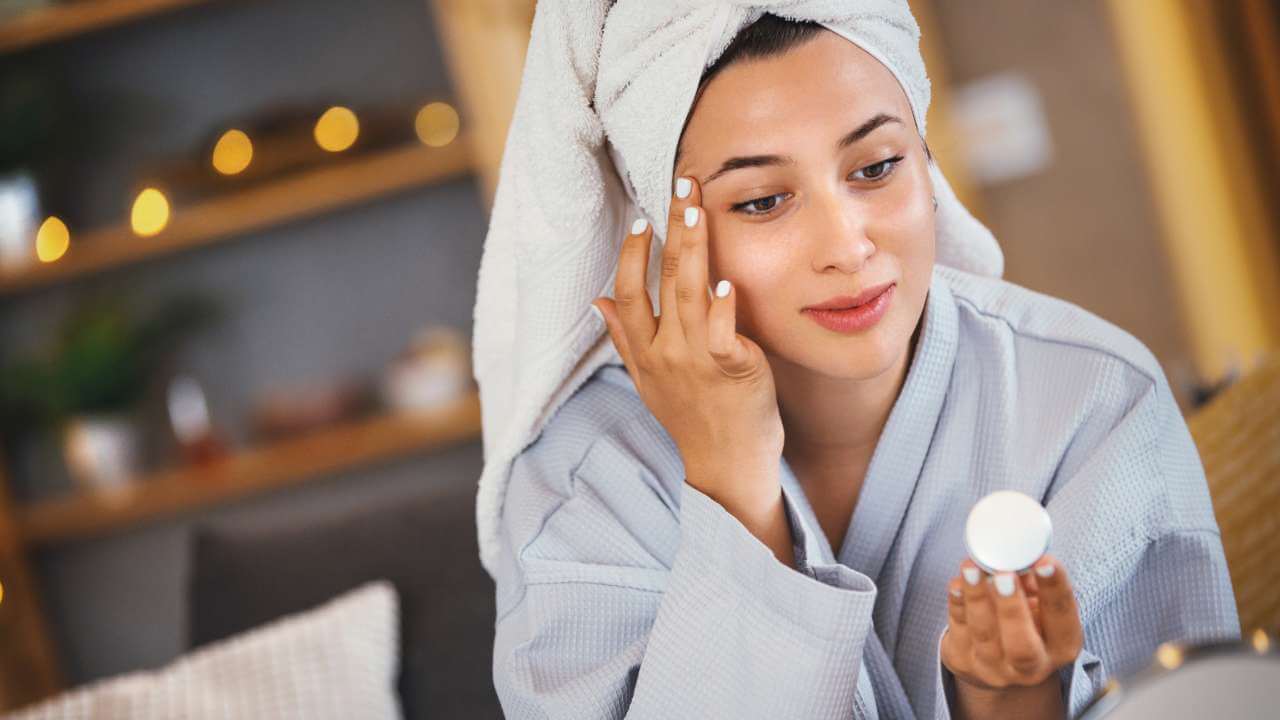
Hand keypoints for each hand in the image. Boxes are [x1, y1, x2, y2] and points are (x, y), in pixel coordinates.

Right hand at [592, 175, 783, 516]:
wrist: (726, 467)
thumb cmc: (692, 421)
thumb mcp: (648, 382)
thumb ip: (625, 339)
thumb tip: (597, 301)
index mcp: (645, 352)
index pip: (627, 293)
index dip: (631, 254)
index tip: (640, 219)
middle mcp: (666, 352)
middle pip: (662, 279)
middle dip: (672, 227)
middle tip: (681, 185)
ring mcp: (699, 361)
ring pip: (690, 293)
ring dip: (694, 247)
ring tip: (697, 208)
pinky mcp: (735, 369)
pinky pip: (723, 331)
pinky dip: (722, 304)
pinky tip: (725, 278)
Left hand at [940, 556, 1082, 716]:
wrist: (997, 661)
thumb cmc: (1024, 620)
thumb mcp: (1038, 603)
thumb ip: (1032, 582)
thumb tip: (1017, 553)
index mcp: (1061, 646)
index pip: (1062, 619)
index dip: (1055, 589)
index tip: (1044, 561)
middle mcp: (1031, 666)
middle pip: (1022, 645)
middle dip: (1012, 607)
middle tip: (1004, 575)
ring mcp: (994, 669)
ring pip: (985, 635)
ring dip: (977, 597)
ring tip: (972, 568)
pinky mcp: (963, 661)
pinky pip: (958, 630)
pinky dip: (958, 604)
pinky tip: (957, 584)